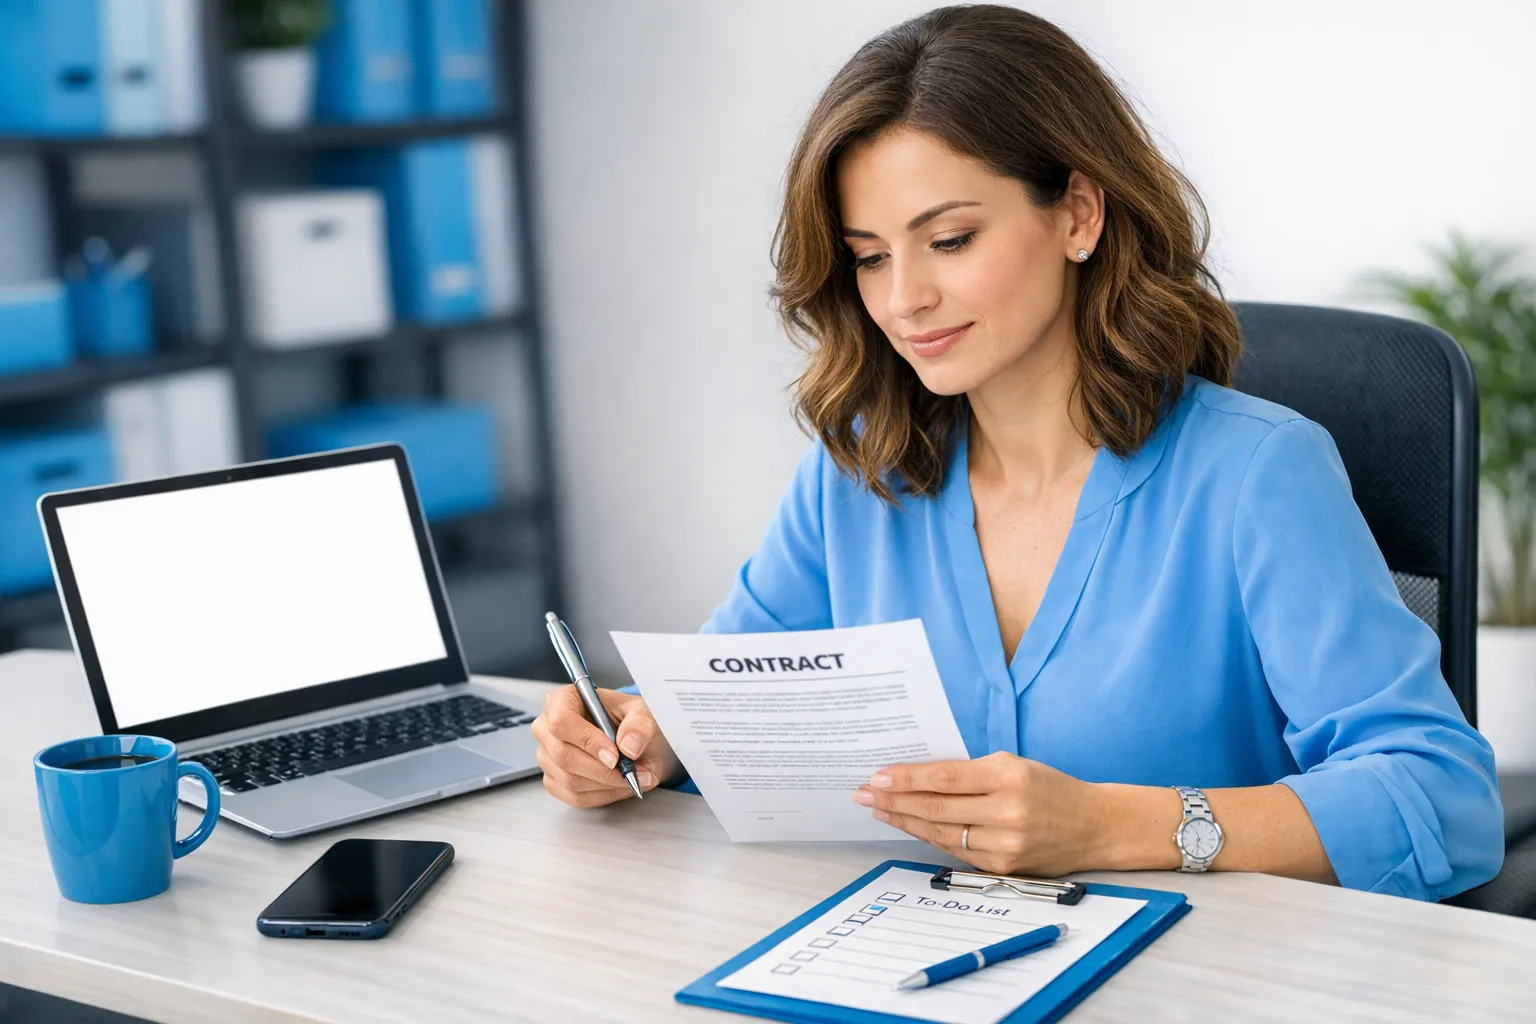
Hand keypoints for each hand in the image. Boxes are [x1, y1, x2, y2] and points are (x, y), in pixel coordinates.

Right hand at [530, 687, 681, 807]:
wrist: (634, 742)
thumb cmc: (631, 721)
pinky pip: (575, 797)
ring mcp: (547, 756)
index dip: (587, 741)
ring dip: (607, 784)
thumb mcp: (643, 712)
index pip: (561, 721)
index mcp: (563, 700)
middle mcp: (547, 728)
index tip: (614, 756)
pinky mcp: (554, 781)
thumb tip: (629, 745)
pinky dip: (603, 795)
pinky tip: (620, 785)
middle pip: (563, 755)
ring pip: (570, 780)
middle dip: (602, 770)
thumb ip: (640, 723)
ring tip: (634, 777)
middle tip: (632, 772)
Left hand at [853, 752, 1107, 876]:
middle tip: (863, 794)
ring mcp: (1005, 843)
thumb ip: (971, 772)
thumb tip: (918, 777)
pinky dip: (929, 838)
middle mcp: (1006, 811)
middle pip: (936, 807)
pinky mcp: (1004, 867)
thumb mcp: (1014, 765)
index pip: (944, 778)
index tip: (877, 776)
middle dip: (893, 800)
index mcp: (1009, 776)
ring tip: (878, 810)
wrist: (1094, 826)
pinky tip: (910, 827)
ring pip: (941, 833)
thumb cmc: (1050, 788)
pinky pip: (957, 851)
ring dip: (904, 821)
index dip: (906, 779)